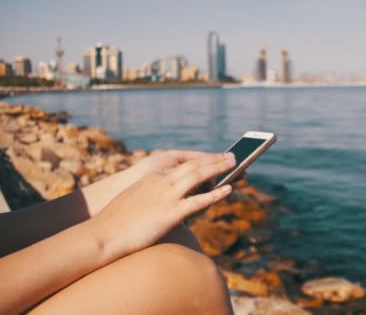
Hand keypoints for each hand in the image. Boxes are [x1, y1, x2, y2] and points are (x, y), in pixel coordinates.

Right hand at [88, 152, 235, 256]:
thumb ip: (151, 196)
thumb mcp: (134, 200)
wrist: (102, 234)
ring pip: (198, 177)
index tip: (215, 159)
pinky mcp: (170, 213)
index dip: (202, 161)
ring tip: (237, 164)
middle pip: (194, 166)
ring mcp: (166, 196)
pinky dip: (216, 194)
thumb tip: (162, 201)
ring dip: (220, 169)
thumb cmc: (115, 222)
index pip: (183, 164)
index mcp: (152, 178)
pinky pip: (198, 201)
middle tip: (233, 156)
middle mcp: (161, 182)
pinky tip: (229, 189)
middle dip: (215, 160)